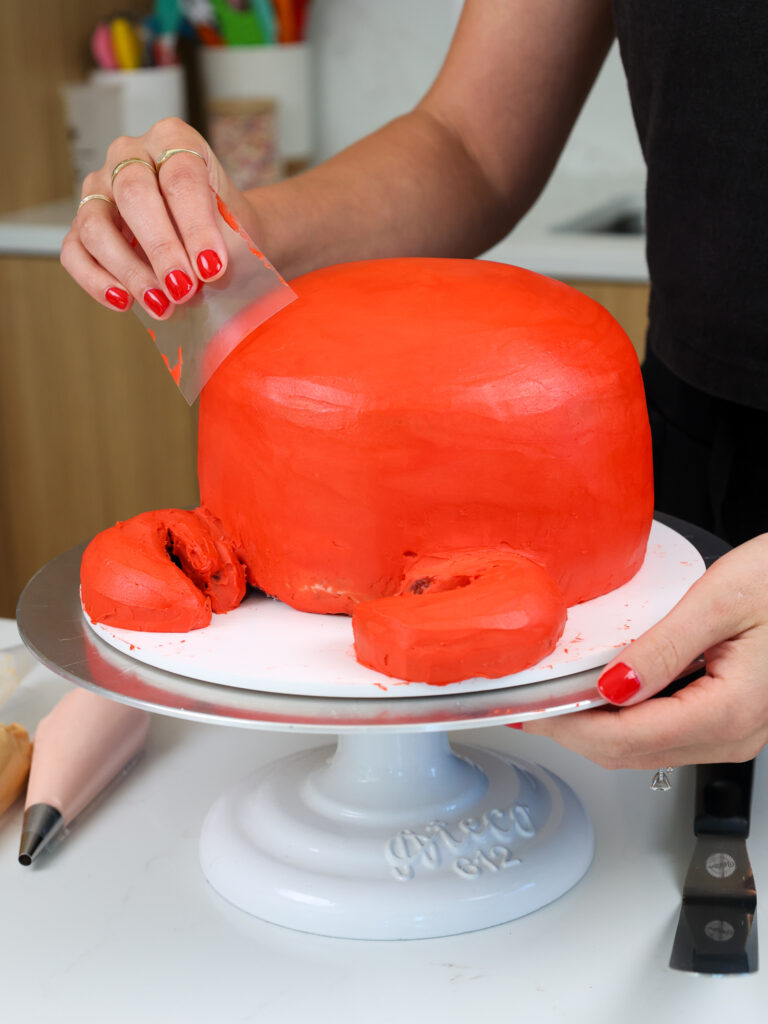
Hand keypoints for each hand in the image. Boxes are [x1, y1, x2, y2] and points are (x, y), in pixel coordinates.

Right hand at [60, 118, 251, 318]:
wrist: (217, 235)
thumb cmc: (225, 226)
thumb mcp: (236, 227)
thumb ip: (223, 247)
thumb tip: (200, 278)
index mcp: (173, 140)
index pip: (180, 177)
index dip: (196, 226)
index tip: (212, 267)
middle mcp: (129, 155)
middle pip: (133, 194)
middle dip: (160, 248)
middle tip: (183, 289)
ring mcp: (100, 187)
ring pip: (96, 225)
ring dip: (129, 270)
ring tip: (162, 304)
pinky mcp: (82, 222)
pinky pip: (75, 251)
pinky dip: (96, 280)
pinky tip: (125, 302)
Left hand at [520, 532, 767, 767]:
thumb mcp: (722, 600)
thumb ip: (662, 648)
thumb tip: (611, 685)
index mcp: (730, 711)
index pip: (624, 738)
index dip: (568, 726)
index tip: (530, 707)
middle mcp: (733, 735)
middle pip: (628, 755)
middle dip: (571, 732)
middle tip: (528, 703)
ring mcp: (733, 734)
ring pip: (643, 751)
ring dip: (593, 729)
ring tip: (555, 697)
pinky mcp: (729, 722)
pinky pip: (663, 735)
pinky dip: (622, 721)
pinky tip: (600, 694)